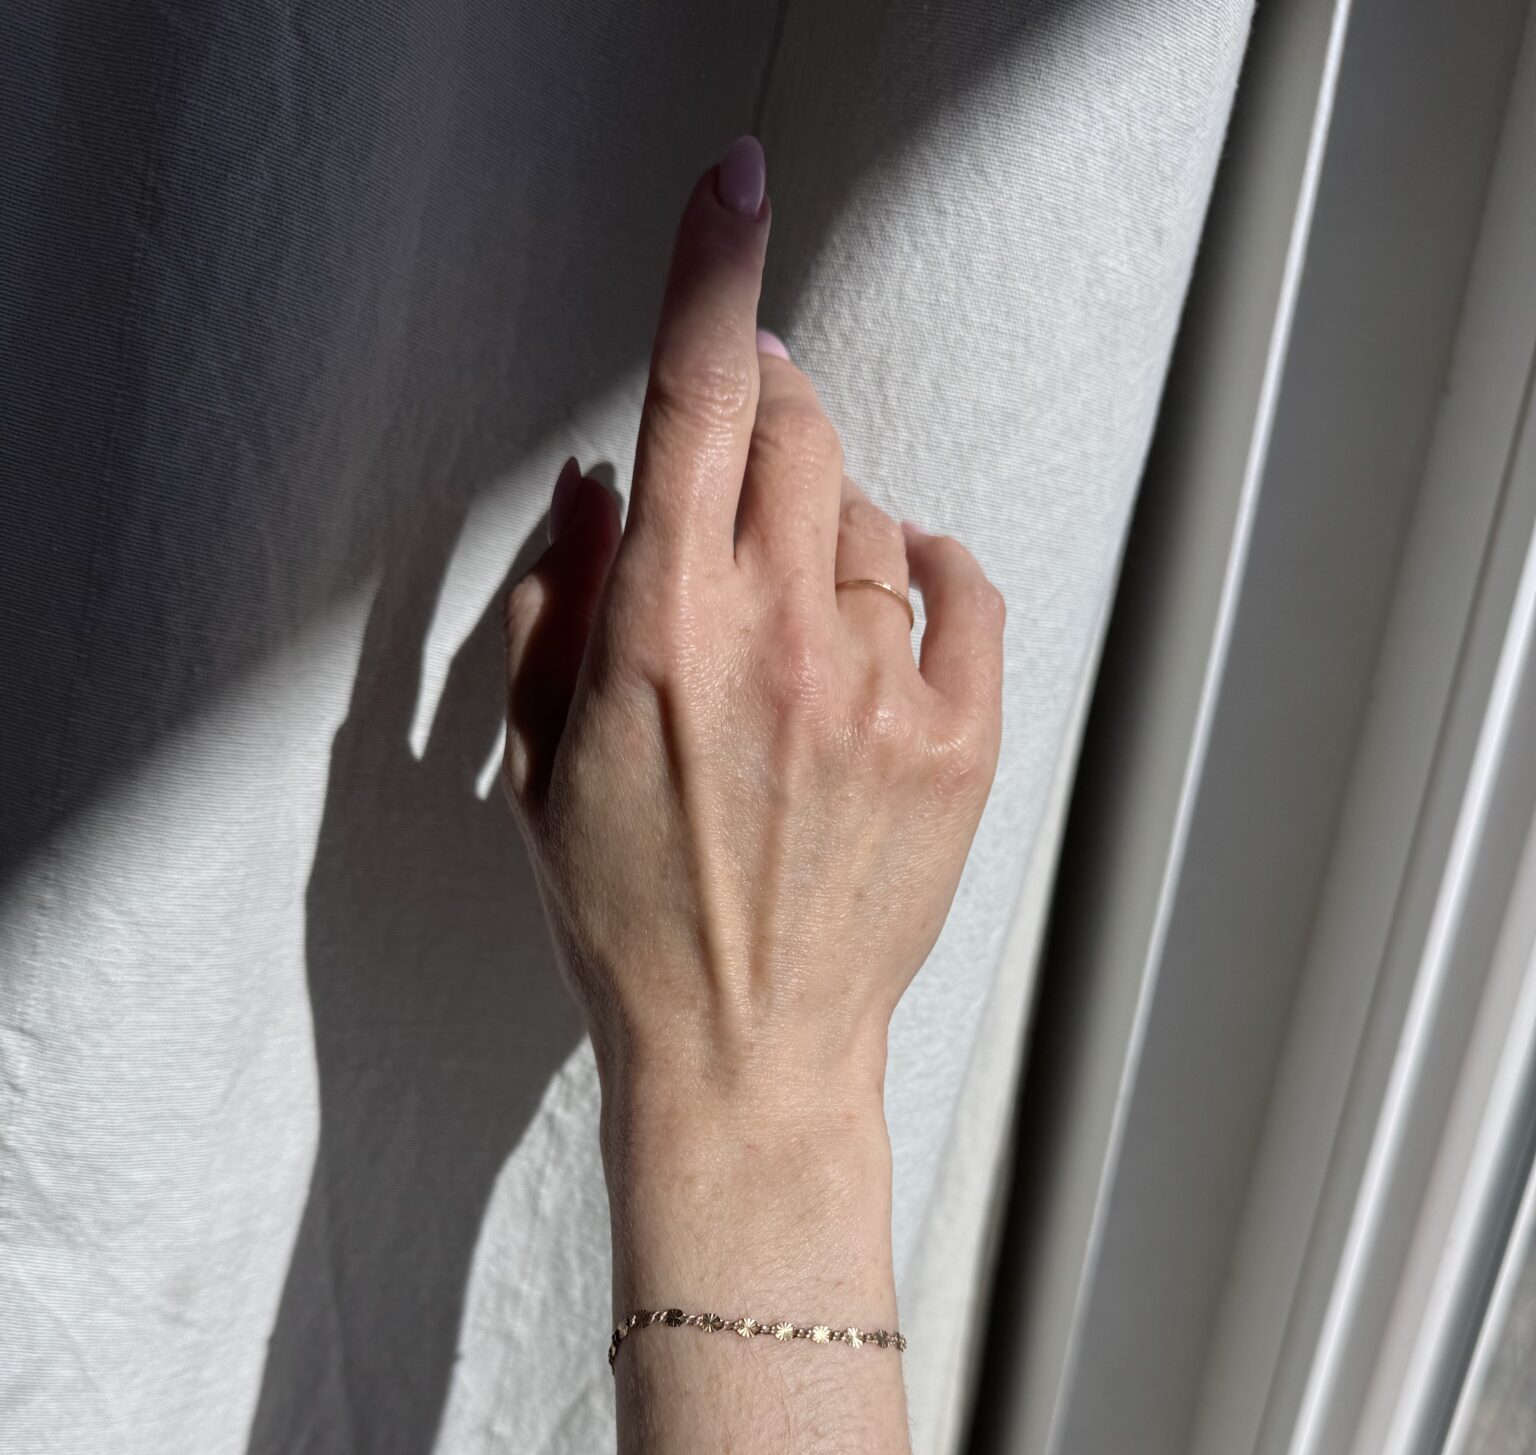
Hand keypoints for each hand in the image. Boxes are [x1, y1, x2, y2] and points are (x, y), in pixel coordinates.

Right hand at [502, 135, 1003, 1147]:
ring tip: (796, 627)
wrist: (746, 1051)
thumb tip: (601, 483)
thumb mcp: (542, 764)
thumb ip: (559, 601)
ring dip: (833, 531)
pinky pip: (963, 586)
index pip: (695, 403)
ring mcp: (881, 690)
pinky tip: (886, 621)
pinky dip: (926, 575)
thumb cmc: (629, 919)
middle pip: (806, 429)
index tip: (736, 184)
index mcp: (659, 637)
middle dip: (776, 410)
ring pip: (877, 516)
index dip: (714, 274)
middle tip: (753, 452)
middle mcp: (777, 644)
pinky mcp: (961, 739)